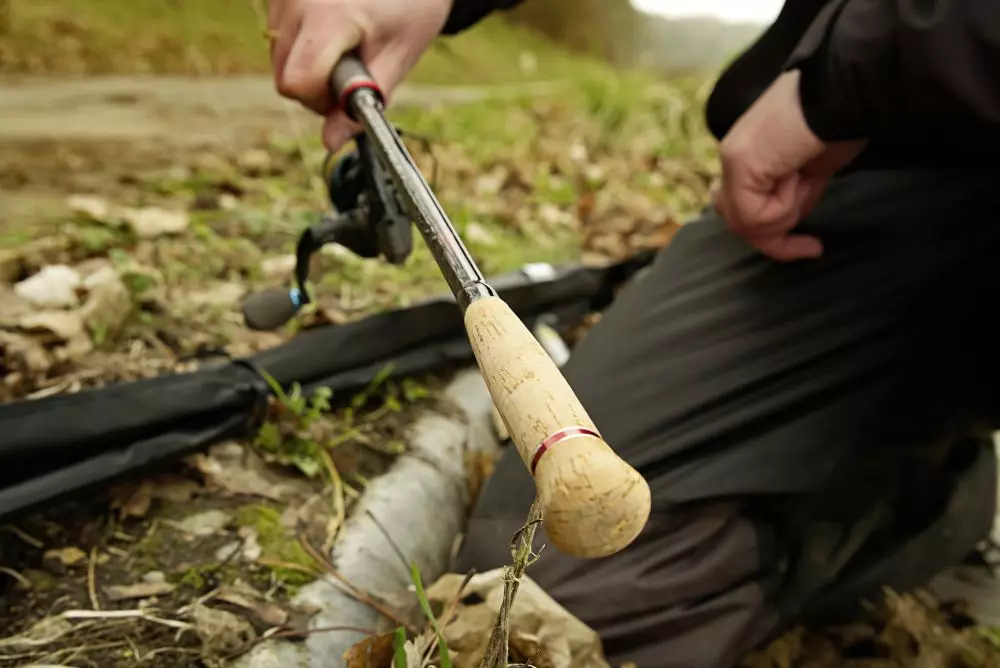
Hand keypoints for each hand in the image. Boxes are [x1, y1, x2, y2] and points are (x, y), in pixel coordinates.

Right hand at [268, 0, 451, 151]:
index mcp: (329, 18)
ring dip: (309, 70)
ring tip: (346, 47)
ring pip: (280, 61)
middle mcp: (295, 3)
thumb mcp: (398, 57)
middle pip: (284, 78)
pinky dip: (303, 49)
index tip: (349, 94)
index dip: (320, 103)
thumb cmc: (410, 7)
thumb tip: (330, 142)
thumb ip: (365, 101)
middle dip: (315, 91)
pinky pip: (280, 40)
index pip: (296, 83)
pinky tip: (333, 33)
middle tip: (352, 74)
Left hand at [712, 69, 866, 261]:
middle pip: (738, 221)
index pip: (741, 208)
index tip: (812, 247)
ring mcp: (733, 157)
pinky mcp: (740, 163)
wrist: (850, 89)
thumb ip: (794, 196)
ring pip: (747, 223)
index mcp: (750, 153)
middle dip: (776, 238)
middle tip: (808, 243)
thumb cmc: (843, 121)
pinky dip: (786, 207)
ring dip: (786, 216)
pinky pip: (756, 215)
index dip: (772, 234)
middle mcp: (734, 153)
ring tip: (806, 180)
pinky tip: (800, 174)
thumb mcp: (814, 170)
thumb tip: (784, 225)